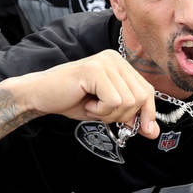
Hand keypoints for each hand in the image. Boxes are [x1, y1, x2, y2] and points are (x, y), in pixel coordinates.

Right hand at [8, 50, 158, 137]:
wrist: (38, 96)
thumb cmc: (72, 101)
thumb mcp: (108, 111)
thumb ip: (131, 118)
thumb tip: (153, 132)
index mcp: (120, 65)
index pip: (148, 90)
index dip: (148, 113)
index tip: (144, 130)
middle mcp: (115, 59)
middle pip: (142, 97)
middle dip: (124, 115)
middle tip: (102, 112)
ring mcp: (105, 62)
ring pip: (129, 101)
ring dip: (109, 113)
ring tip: (92, 106)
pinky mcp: (95, 70)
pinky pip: (114, 101)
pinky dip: (101, 111)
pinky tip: (87, 103)